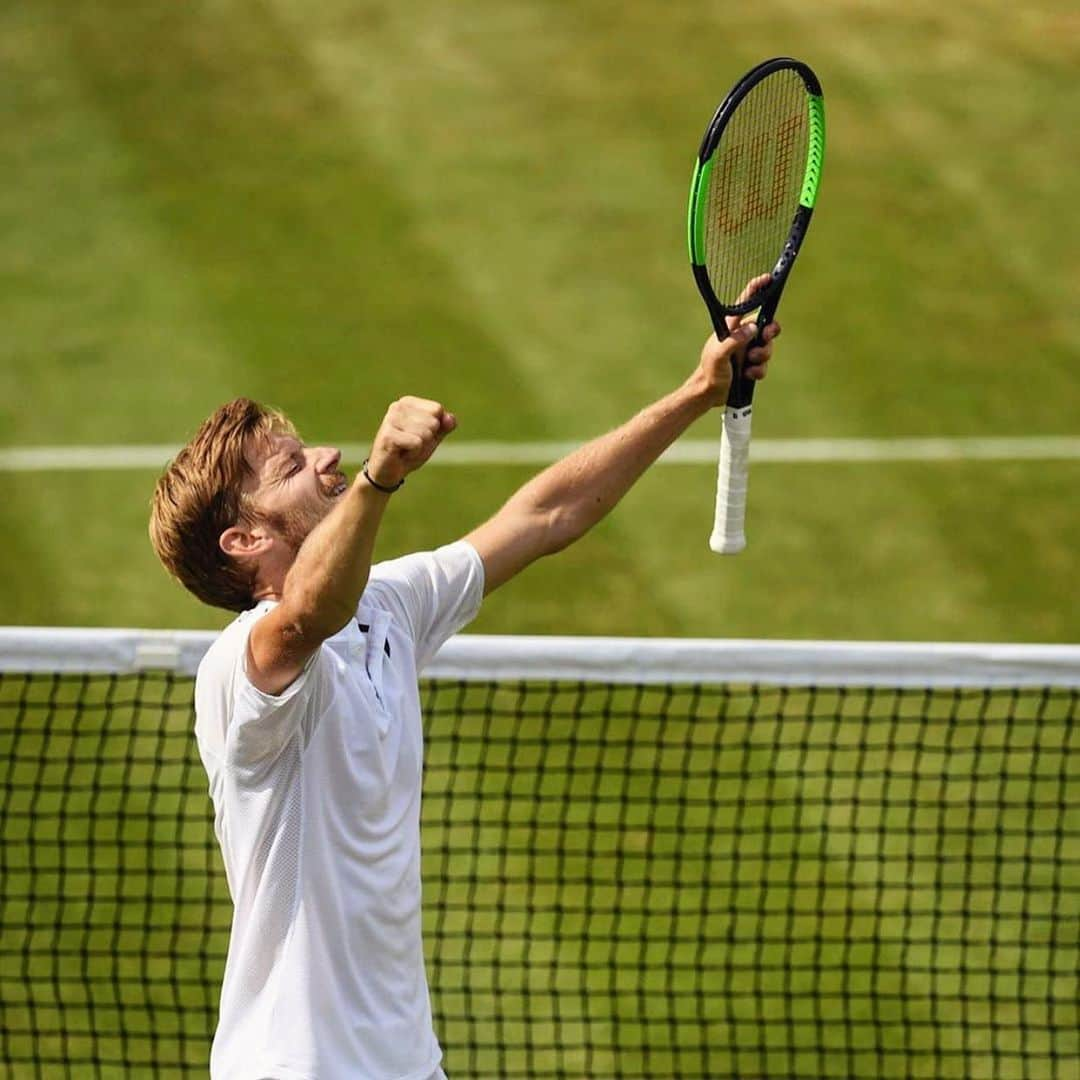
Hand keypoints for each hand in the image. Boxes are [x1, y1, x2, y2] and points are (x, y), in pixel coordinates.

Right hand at [366, 396, 456, 487]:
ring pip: (426, 433)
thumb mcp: (432, 437)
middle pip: (433, 422)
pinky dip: (413, 453)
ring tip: (406, 449)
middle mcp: (397, 407)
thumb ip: (444, 426)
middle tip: (411, 445)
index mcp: (407, 402)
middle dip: (427, 440)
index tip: (418, 436)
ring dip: (420, 448)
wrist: (389, 473)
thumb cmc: (410, 452)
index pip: (437, 409)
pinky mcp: (388, 435)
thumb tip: (451, 419)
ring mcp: (391, 420)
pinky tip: (401, 454)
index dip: (434, 429)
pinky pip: (417, 443)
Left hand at [696, 274, 781, 406]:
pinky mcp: (751, 366)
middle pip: (766, 326)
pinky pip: (764, 365)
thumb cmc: (709, 371)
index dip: (756, 289)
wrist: (709, 394)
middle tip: (766, 337)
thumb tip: (753, 328)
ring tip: (749, 365)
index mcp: (732, 328)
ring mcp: (747, 351)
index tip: (768, 279)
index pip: (745, 303)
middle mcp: (742, 337)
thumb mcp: (720, 354)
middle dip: (770, 332)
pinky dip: (758, 371)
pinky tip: (747, 375)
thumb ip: (735, 340)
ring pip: (768, 347)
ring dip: (762, 356)